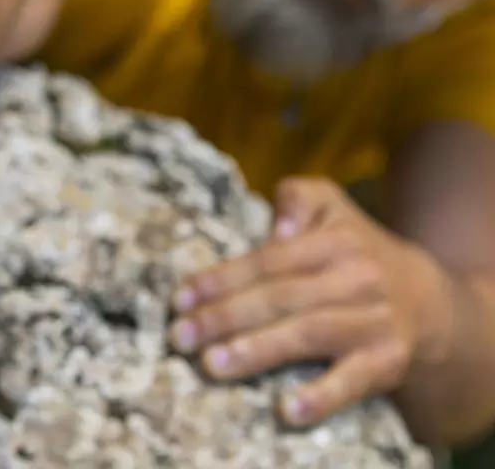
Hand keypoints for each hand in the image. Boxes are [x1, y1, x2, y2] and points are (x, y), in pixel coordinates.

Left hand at [168, 177, 449, 426]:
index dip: (221, 279)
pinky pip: (354, 381)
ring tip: (210, 364)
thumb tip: (275, 229)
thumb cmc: (355, 249)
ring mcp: (372, 321)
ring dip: (256, 351)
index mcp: (333, 240)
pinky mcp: (388, 362)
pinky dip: (322, 397)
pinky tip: (286, 410)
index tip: (180, 299)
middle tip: (180, 336)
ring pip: (307, 334)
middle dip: (224, 317)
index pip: (268, 260)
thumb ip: (298, 198)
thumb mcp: (330, 205)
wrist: (428, 301)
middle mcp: (354, 278)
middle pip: (280, 297)